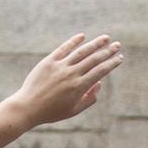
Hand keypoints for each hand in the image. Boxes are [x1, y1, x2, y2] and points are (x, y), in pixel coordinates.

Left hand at [8, 34, 122, 126]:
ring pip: (81, 52)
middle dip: (107, 51)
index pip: (101, 71)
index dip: (112, 63)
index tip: (120, 58)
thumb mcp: (74, 110)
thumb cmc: (51, 111)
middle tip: (117, 45)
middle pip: (94, 59)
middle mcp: (71, 74)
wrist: (27, 107)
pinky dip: (73, 41)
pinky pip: (63, 49)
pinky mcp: (48, 62)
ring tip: (105, 38)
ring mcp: (60, 67)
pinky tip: (82, 36)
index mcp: (80, 87)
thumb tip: (99, 83)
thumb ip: (90, 98)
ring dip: (95, 44)